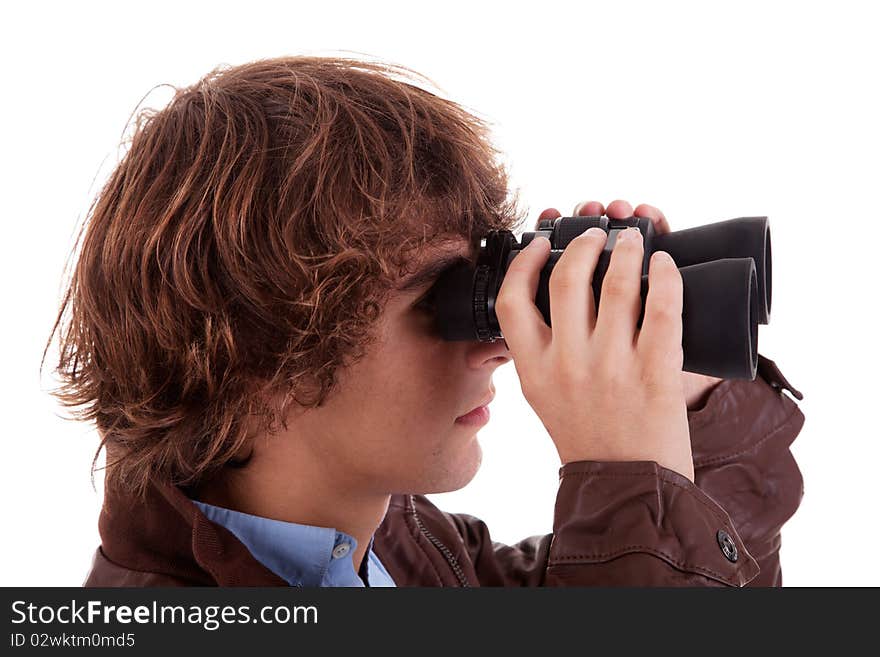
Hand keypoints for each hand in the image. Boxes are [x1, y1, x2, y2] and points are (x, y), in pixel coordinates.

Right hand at [495, 200, 694, 480]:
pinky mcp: (655, 371)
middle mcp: (567, 363)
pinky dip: (665, 276)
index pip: (512, 299)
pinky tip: (665, 265)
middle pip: (567, 278)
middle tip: (598, 234)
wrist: (628, 487)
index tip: (540, 243)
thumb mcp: (545, 396)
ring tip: (633, 240)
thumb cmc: (588, 439)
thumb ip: (541, 352)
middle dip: (584, 243)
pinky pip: (661, 307)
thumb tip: (553, 298)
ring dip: (626, 250)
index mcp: (533, 370)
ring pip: (617, 283)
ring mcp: (611, 366)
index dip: (525, 261)